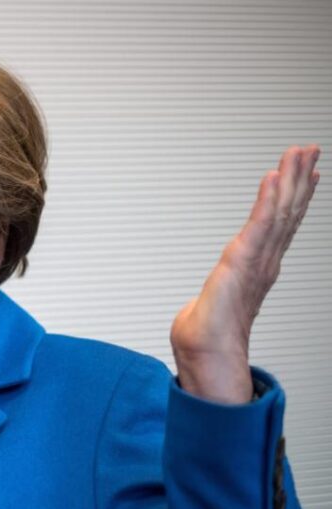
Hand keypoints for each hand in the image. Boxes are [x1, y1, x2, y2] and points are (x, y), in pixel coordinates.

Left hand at [170, 145, 320, 404]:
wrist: (205, 352)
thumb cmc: (208, 336)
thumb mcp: (215, 306)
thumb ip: (217, 300)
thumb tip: (205, 309)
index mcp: (259, 267)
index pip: (280, 225)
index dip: (293, 198)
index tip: (305, 174)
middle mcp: (264, 260)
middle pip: (286, 211)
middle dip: (299, 179)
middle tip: (309, 150)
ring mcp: (257, 260)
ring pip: (279, 211)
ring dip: (290, 179)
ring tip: (300, 152)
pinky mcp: (243, 260)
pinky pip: (260, 224)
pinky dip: (268, 199)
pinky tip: (274, 177)